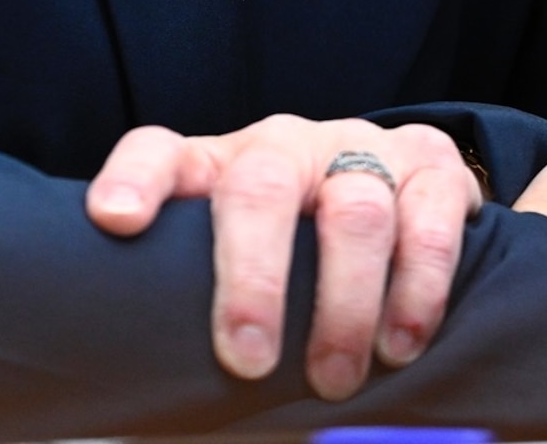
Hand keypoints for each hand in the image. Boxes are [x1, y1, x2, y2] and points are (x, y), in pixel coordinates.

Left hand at [85, 114, 482, 400]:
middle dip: (254, 278)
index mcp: (220, 165)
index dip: (134, 180)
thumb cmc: (292, 245)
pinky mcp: (431, 166)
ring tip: (333, 379)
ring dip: (344, 304)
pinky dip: (419, 288)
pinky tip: (401, 343)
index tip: (114, 221)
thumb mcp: (234, 256)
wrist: (395, 186)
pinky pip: (432, 219)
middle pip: (262, 188)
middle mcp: (286, 145)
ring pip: (355, 210)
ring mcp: (362, 148)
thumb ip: (196, 298)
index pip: (162, 153)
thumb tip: (162, 399)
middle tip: (248, 361)